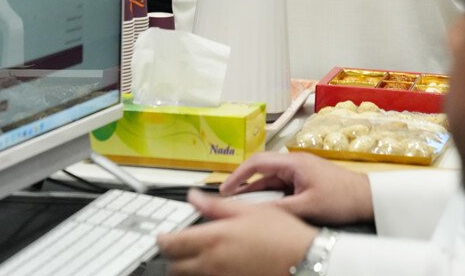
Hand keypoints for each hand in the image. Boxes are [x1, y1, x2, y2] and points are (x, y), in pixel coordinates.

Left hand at [158, 190, 316, 275]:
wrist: (303, 259)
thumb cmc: (280, 233)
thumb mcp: (248, 210)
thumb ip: (215, 205)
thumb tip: (193, 196)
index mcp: (214, 239)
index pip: (172, 244)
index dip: (162, 240)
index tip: (162, 235)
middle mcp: (212, 264)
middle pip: (175, 267)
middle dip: (171, 256)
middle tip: (177, 245)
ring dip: (184, 269)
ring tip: (192, 256)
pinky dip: (201, 275)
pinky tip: (211, 266)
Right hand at [219, 151, 373, 224]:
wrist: (364, 197)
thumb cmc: (341, 197)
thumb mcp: (307, 206)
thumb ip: (280, 209)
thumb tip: (256, 214)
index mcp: (293, 163)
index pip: (257, 162)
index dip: (238, 175)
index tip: (224, 188)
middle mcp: (294, 163)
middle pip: (262, 171)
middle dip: (243, 185)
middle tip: (227, 200)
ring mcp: (299, 172)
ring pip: (271, 180)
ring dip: (257, 192)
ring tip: (241, 206)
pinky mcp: (304, 181)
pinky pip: (281, 187)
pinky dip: (270, 196)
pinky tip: (264, 208)